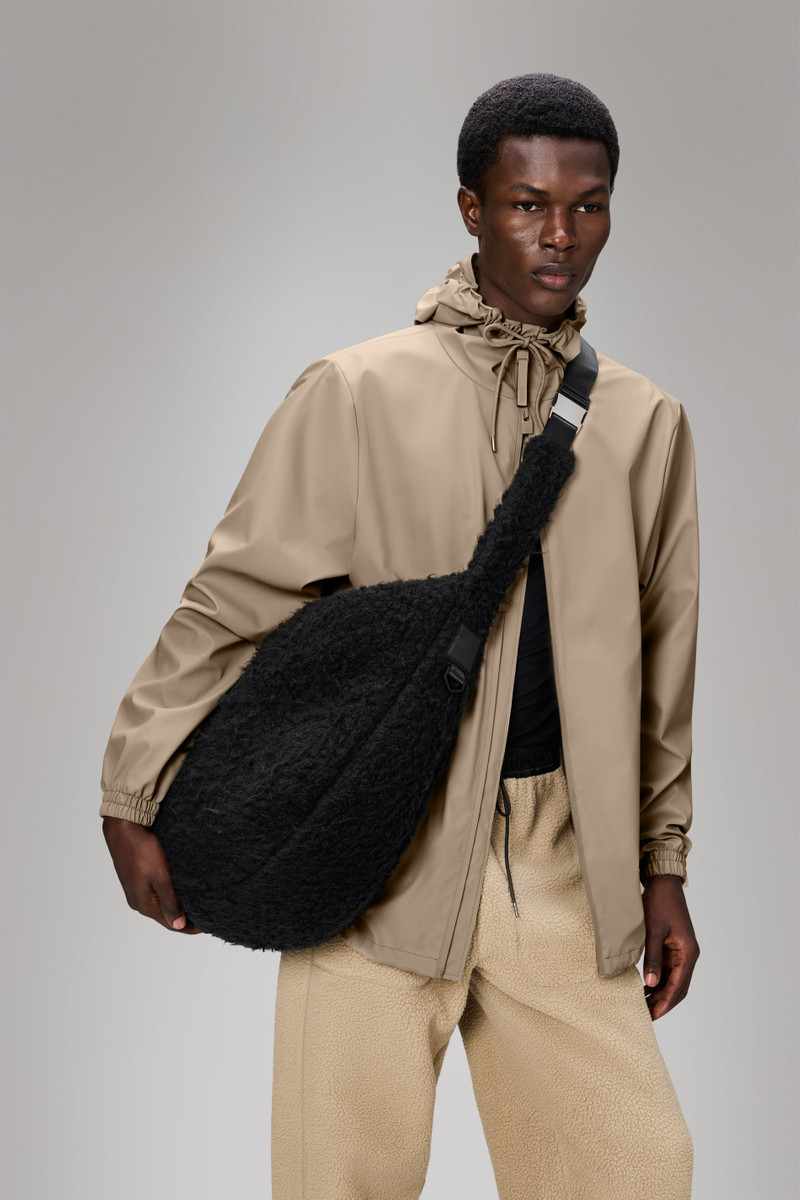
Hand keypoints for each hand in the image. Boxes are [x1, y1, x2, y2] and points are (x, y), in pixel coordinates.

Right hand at [102, 816, 202, 933]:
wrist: (122, 826)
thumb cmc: (141, 849)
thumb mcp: (160, 876)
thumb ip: (169, 902)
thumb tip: (178, 925)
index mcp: (144, 904)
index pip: (171, 924)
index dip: (190, 927)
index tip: (207, 925)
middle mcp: (138, 901)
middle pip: (165, 916)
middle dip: (184, 918)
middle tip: (204, 915)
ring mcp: (135, 890)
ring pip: (160, 905)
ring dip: (176, 906)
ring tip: (194, 903)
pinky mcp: (135, 879)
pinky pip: (155, 894)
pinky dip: (168, 896)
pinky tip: (178, 890)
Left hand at [641, 874, 698, 1019]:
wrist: (663, 881)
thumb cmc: (660, 902)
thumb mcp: (654, 930)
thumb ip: (653, 957)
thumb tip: (650, 984)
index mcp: (688, 952)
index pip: (678, 986)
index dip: (665, 1003)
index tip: (652, 1015)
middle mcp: (688, 955)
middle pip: (678, 987)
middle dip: (663, 1002)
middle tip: (645, 1015)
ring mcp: (681, 951)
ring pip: (672, 980)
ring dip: (659, 992)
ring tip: (641, 1004)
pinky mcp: (672, 947)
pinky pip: (667, 969)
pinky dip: (657, 980)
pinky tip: (643, 986)